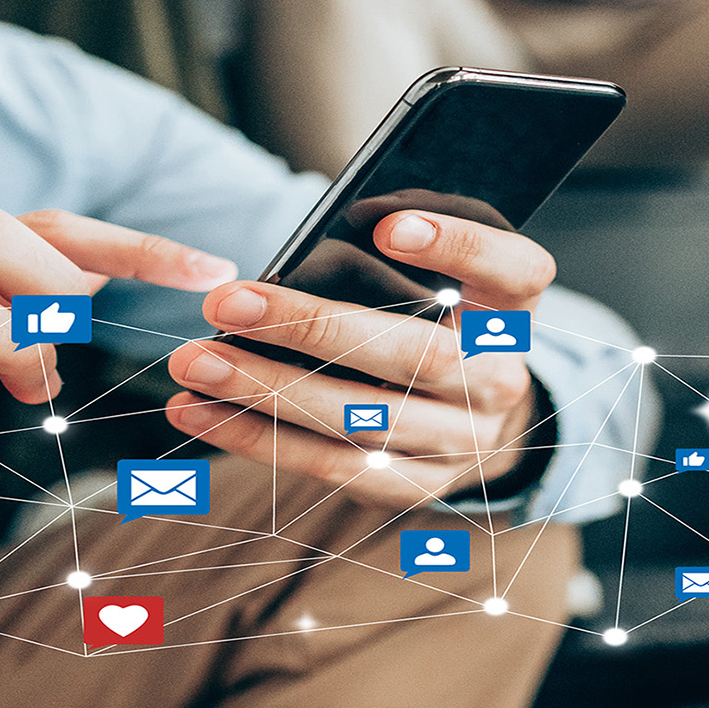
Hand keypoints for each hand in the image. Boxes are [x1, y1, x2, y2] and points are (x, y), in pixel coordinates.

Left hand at [163, 211, 552, 508]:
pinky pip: (332, 467)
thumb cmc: (441, 326)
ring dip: (266, 391)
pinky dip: (259, 440)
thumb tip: (346, 221)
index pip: (512, 270)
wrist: (483, 423)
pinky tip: (204, 413)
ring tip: (196, 364)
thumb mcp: (446, 278)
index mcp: (512, 313)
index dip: (457, 246)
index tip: (389, 226)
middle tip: (228, 303)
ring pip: (361, 420)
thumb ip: (408, 247)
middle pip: (413, 356)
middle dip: (311, 328)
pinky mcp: (416, 486)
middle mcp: (498, 382)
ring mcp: (461, 443)